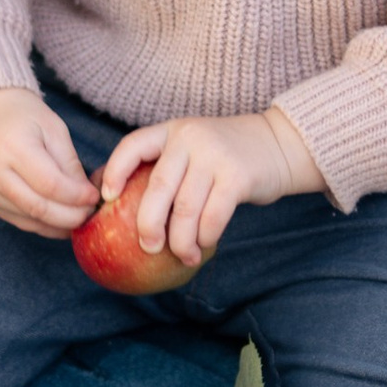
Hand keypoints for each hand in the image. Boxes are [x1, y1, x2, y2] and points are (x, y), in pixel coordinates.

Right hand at [0, 86, 98, 236]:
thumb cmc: (26, 118)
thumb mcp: (55, 129)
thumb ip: (70, 163)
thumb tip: (86, 197)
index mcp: (13, 146)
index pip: (50, 184)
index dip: (76, 196)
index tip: (95, 196)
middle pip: (38, 208)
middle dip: (71, 216)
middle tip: (91, 213)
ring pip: (30, 220)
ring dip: (60, 225)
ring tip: (81, 218)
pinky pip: (21, 222)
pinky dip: (45, 226)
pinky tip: (62, 222)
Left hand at [97, 106, 322, 267]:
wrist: (279, 144)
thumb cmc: (226, 156)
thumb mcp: (193, 147)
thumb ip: (166, 166)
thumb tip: (121, 206)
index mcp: (171, 131)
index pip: (132, 145)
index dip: (114, 171)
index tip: (107, 198)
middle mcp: (190, 139)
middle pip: (157, 188)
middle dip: (148, 224)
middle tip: (148, 247)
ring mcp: (214, 156)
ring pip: (185, 209)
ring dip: (181, 241)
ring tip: (184, 255)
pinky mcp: (237, 176)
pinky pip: (212, 217)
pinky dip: (205, 237)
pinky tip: (204, 245)